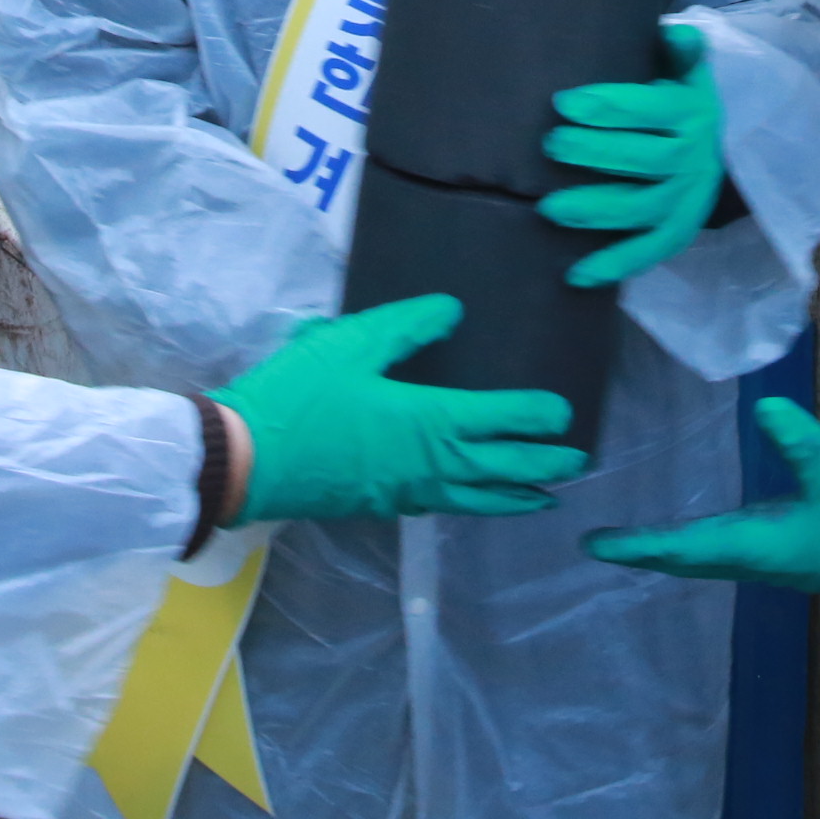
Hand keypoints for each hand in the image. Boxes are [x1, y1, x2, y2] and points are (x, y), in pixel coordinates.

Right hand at [213, 294, 588, 522]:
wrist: (244, 461)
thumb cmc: (299, 397)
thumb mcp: (350, 343)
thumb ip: (406, 326)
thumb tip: (453, 312)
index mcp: (428, 422)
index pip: (498, 419)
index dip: (535, 416)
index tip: (564, 413)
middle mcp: (427, 465)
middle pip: (498, 470)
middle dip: (541, 465)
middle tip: (575, 462)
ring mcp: (403, 493)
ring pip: (473, 498)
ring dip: (513, 496)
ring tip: (542, 498)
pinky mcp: (378, 506)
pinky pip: (439, 506)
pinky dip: (468, 504)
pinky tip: (465, 500)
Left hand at [541, 22, 723, 285]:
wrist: (722, 145)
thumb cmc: (681, 100)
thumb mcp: (687, 70)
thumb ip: (680, 50)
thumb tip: (673, 31)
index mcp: (691, 114)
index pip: (650, 110)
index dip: (608, 107)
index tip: (564, 102)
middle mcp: (692, 161)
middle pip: (644, 161)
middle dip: (595, 152)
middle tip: (549, 143)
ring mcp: (684, 201)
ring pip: (641, 210)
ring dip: (595, 211)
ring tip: (548, 208)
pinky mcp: (675, 232)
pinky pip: (647, 252)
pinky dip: (614, 265)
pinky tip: (574, 274)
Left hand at [586, 398, 819, 591]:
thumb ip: (799, 439)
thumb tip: (766, 408)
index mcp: (765, 548)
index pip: (689, 550)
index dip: (643, 548)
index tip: (600, 547)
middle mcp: (764, 561)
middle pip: (693, 560)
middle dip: (650, 553)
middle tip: (604, 545)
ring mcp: (781, 558)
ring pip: (713, 558)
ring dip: (675, 551)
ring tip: (638, 540)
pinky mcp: (795, 548)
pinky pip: (735, 551)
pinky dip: (705, 543)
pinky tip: (702, 529)